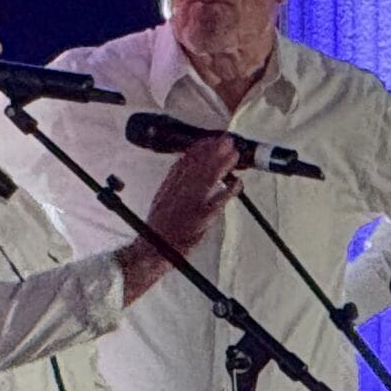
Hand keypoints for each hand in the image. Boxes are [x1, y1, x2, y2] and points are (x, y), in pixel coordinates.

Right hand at [119, 137, 240, 295]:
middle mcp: (178, 192)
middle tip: (226, 140)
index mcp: (168, 188)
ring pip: (207, 179)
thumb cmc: (157, 231)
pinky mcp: (199, 218)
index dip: (197, 150)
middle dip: (213, 151)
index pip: (183, 163)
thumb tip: (181, 170)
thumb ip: (171, 186)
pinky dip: (229, 191)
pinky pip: (217, 202)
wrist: (152, 250)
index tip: (208, 140)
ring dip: (222, 165)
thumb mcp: (160, 202)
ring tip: (234, 154)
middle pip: (197, 167)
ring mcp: (189, 204)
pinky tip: (238, 183)